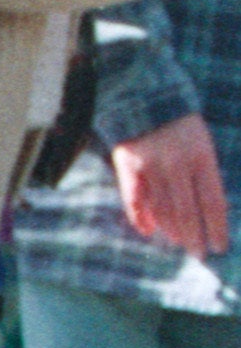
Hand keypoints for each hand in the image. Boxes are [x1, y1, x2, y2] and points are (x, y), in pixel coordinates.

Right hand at [114, 111, 228, 253]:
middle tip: (198, 253)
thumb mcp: (201, 142)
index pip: (212, 200)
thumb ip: (203, 173)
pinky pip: (135, 202)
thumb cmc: (180, 123)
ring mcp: (151, 166)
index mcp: (201, 155)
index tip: (219, 247)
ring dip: (171, 231)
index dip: (216, 227)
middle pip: (187, 211)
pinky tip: (149, 231)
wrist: (145, 93)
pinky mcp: (129, 167)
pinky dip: (142, 220)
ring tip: (179, 242)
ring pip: (162, 210)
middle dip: (194, 236)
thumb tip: (208, 211)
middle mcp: (177, 162)